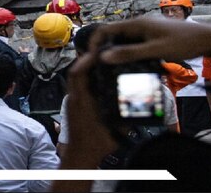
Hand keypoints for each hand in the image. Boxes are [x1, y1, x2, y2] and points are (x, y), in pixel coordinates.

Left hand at [53, 53, 115, 192]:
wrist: (80, 158)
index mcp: (81, 102)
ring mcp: (72, 102)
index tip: (97, 52)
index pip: (78, 74)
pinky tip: (98, 79)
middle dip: (85, 60)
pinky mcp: (73, 106)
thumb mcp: (115, 131)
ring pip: (75, 78)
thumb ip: (126, 118)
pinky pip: (77, 86)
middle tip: (100, 52)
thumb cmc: (95, 146)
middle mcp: (74, 99)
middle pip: (75, 72)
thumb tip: (139, 104)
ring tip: (100, 61)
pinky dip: (85, 78)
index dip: (86, 60)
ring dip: (85, 68)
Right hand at [89, 15, 210, 85]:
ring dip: (118, 53)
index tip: (91, 58)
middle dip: (105, 49)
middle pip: (115, 35)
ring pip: (125, 41)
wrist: (210, 39)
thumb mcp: (156, 51)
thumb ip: (130, 54)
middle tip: (99, 67)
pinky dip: (129, 54)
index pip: (107, 28)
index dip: (96, 42)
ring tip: (112, 70)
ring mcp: (148, 30)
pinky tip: (131, 67)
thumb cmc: (184, 43)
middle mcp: (140, 24)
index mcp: (138, 24)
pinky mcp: (154, 38)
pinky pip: (135, 45)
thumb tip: (104, 56)